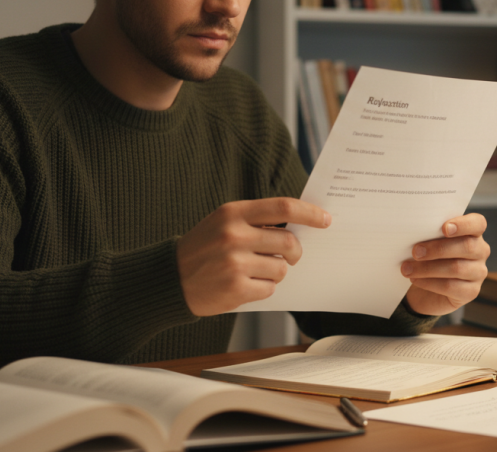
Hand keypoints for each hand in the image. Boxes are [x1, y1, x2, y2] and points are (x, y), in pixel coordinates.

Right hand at [176, 198, 330, 315]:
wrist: (170, 278)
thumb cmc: (203, 247)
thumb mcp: (224, 222)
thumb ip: (257, 219)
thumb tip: (300, 222)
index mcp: (233, 213)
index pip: (283, 207)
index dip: (309, 213)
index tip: (325, 219)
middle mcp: (234, 235)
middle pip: (289, 242)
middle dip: (296, 252)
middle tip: (292, 256)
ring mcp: (234, 263)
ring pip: (282, 268)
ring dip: (276, 272)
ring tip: (255, 271)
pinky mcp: (235, 288)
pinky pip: (270, 288)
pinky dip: (264, 288)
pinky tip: (245, 284)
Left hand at [401, 213, 489, 315]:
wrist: (426, 289)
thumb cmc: (429, 258)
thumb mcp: (429, 242)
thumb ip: (430, 234)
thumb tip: (415, 232)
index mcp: (473, 233)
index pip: (478, 223)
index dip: (463, 225)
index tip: (444, 228)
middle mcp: (481, 251)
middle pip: (467, 246)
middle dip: (438, 249)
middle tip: (415, 252)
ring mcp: (478, 272)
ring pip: (457, 268)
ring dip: (428, 268)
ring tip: (407, 268)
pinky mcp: (471, 292)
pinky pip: (451, 286)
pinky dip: (429, 283)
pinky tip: (415, 279)